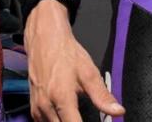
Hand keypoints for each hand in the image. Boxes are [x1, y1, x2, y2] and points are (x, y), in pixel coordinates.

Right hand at [25, 0, 122, 121]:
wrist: (44, 38)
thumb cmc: (65, 53)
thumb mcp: (88, 71)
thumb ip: (102, 95)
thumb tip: (118, 111)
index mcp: (61, 97)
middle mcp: (46, 105)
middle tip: (85, 118)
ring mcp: (38, 106)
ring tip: (75, 117)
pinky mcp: (33, 105)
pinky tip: (63, 118)